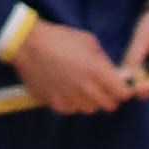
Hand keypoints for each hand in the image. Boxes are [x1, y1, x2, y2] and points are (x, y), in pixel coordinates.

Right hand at [12, 21, 129, 111]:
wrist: (26, 44)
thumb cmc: (58, 39)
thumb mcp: (88, 41)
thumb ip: (104, 61)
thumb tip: (116, 74)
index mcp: (97, 72)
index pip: (122, 94)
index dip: (122, 91)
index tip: (118, 87)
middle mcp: (87, 89)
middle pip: (110, 106)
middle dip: (108, 97)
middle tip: (99, 87)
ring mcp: (71, 99)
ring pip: (91, 109)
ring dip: (89, 101)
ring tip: (79, 86)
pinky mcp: (57, 105)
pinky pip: (72, 110)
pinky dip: (72, 103)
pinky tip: (65, 89)